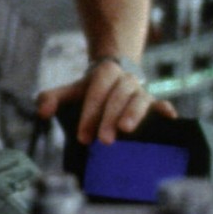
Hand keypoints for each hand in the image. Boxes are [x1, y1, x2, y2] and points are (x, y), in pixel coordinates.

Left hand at [36, 56, 175, 144]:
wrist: (113, 80)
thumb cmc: (88, 92)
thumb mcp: (69, 92)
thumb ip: (51, 98)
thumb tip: (42, 112)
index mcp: (106, 72)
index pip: (97, 90)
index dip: (90, 113)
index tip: (83, 137)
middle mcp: (126, 80)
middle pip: (119, 96)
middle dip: (109, 118)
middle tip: (103, 141)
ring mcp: (142, 91)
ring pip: (140, 99)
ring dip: (133, 114)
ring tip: (126, 130)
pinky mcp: (154, 103)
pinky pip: (162, 104)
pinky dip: (165, 110)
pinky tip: (169, 118)